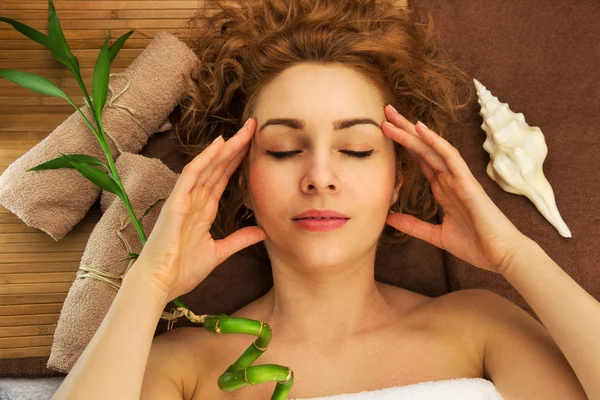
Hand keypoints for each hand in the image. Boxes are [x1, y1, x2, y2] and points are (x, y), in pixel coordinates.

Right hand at [135, 118, 266, 301]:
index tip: (255, 144)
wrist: (160, 284)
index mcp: (203, 209)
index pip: (224, 177)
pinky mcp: (176, 203)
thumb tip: (263, 231)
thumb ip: (240, 239)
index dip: (238, 160)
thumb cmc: (182, 270)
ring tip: (245, 130)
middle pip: (218, 166)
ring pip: (207, 165)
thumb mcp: (219, 252)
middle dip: (237, 146)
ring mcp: (184, 199)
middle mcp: (194, 199)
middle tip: (254, 126)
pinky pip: (191, 175)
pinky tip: (220, 144)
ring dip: (226, 147)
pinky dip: (205, 159)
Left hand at [381, 105, 529, 274]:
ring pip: (432, 148)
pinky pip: (450, 157)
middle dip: (404, 130)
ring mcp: (459, 178)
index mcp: (443, 189)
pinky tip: (420, 128)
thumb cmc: (475, 245)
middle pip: (423, 149)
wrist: (501, 256)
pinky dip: (435, 142)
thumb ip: (413, 226)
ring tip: (392, 116)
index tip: (385, 131)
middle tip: (384, 112)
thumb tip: (388, 219)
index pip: (420, 160)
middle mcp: (449, 179)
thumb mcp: (435, 236)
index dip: (403, 145)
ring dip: (412, 132)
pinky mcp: (467, 182)